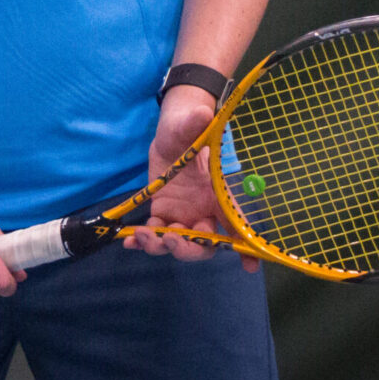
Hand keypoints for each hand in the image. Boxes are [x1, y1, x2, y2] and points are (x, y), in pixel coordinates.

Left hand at [124, 85, 259, 272]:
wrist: (173, 131)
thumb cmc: (189, 127)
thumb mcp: (191, 124)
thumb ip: (196, 123)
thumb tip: (203, 113)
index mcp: (219, 195)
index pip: (238, 225)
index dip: (245, 247)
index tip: (249, 267)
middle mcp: (204, 211)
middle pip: (204, 244)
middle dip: (188, 249)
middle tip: (170, 239)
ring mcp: (183, 214)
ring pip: (178, 243)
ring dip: (160, 246)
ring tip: (142, 237)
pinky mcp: (162, 212)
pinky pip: (155, 233)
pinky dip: (142, 241)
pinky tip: (128, 240)